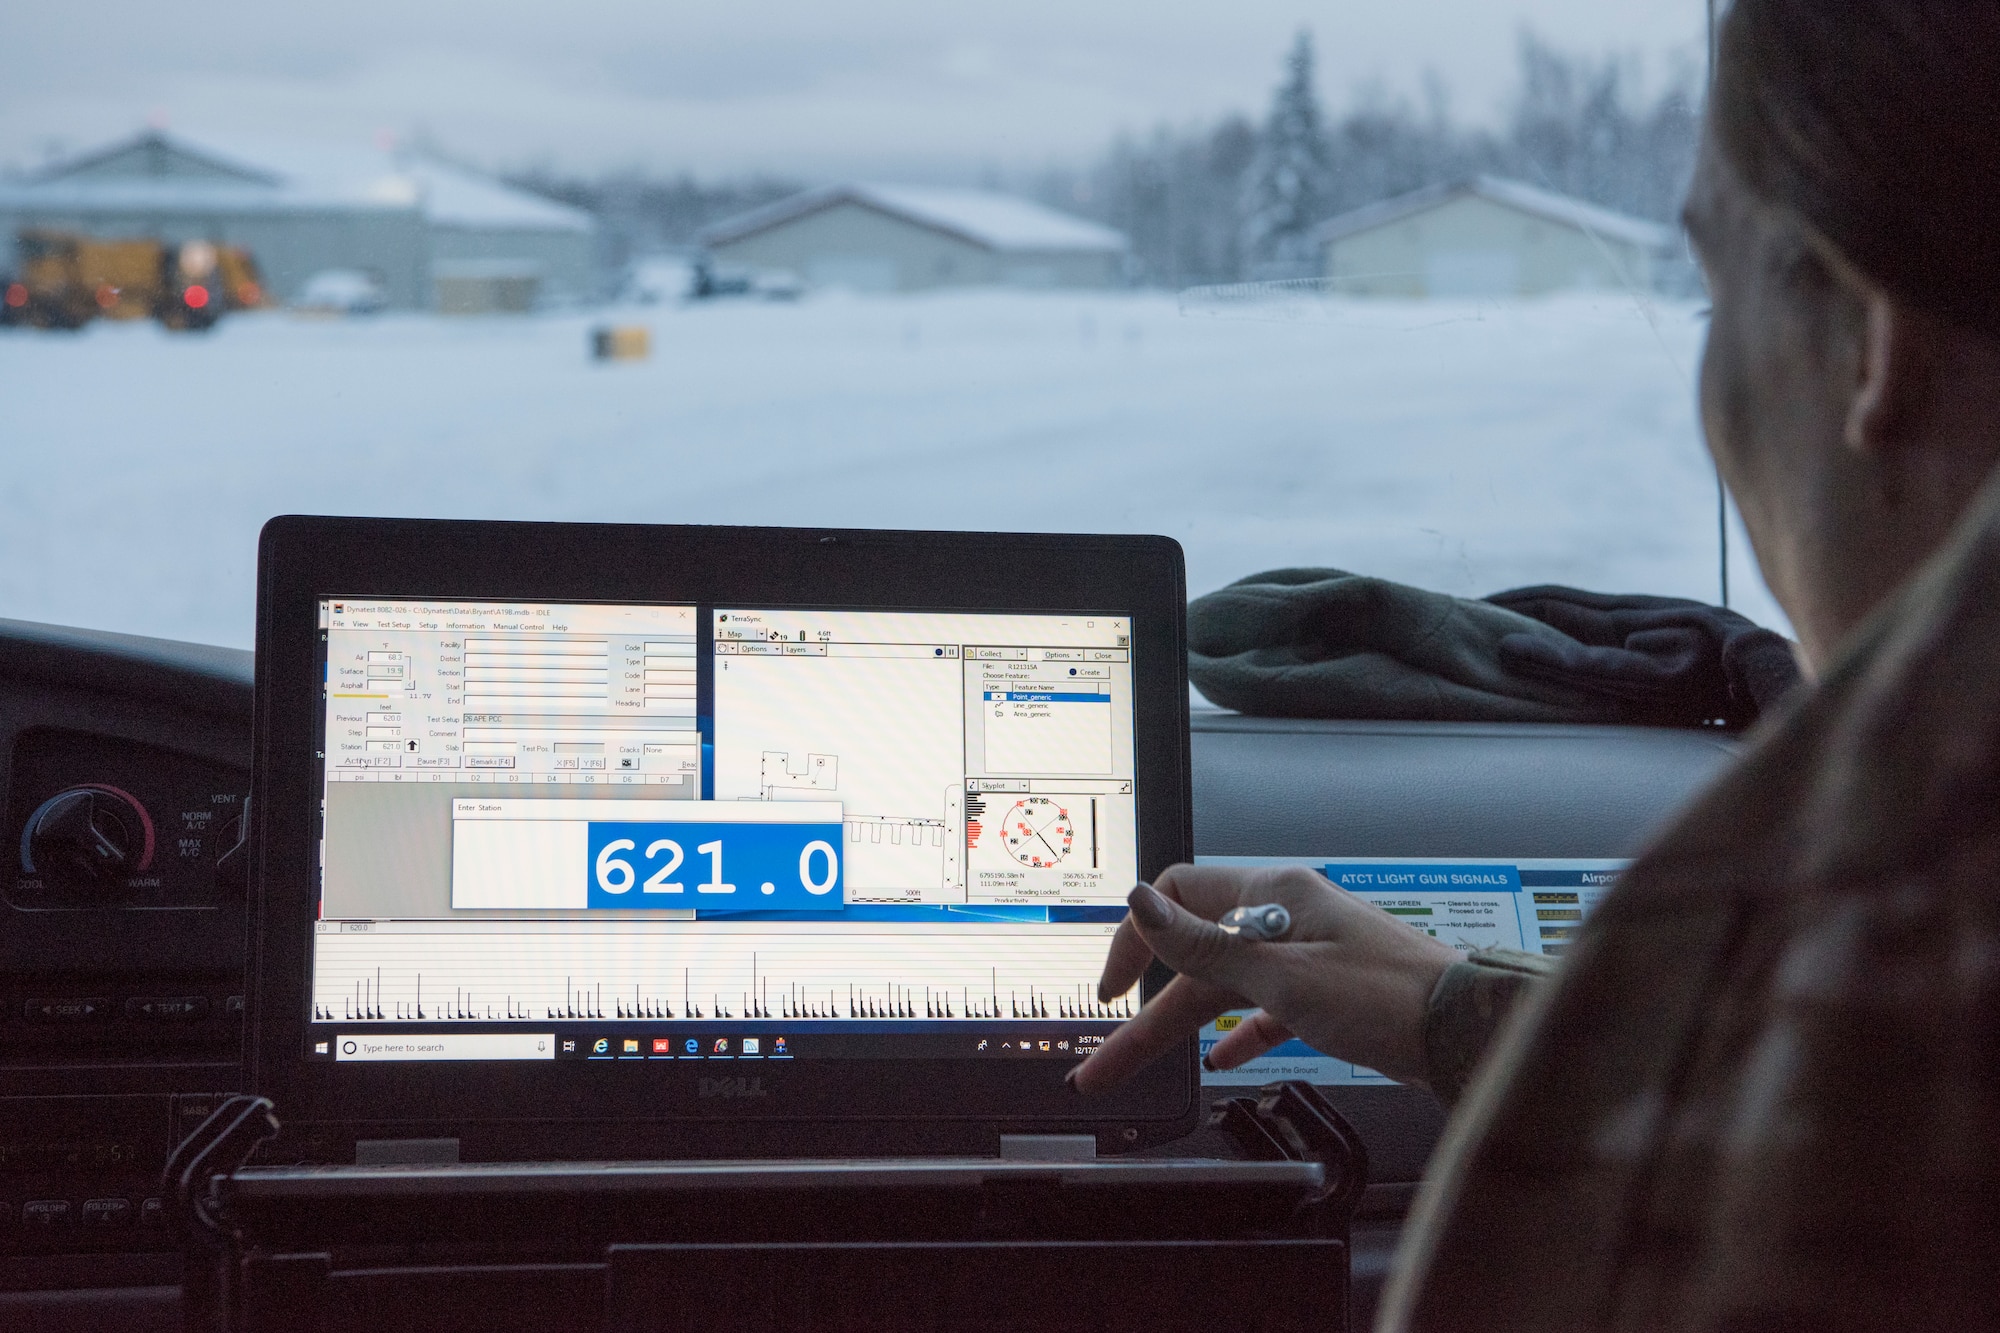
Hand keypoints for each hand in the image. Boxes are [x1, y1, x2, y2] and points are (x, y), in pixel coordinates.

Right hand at [1068, 864, 1460, 1094]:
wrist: (1468, 1033)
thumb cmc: (1390, 997)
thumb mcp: (1283, 977)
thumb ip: (1204, 946)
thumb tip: (1139, 902)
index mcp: (1272, 895)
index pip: (1176, 896)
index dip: (1136, 939)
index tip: (1110, 989)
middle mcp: (1284, 916)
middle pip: (1195, 955)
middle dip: (1146, 1007)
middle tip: (1107, 1058)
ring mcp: (1305, 953)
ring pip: (1225, 986)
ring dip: (1183, 1024)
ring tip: (1142, 1065)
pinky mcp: (1325, 992)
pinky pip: (1264, 1006)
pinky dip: (1238, 1032)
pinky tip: (1224, 1058)